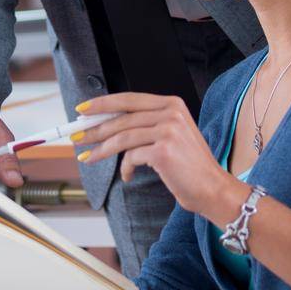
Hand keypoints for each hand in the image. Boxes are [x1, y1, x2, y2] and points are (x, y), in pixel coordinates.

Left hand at [75, 93, 236, 221]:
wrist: (214, 190)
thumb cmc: (190, 168)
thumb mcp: (171, 136)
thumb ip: (146, 126)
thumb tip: (108, 125)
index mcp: (172, 104)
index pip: (129, 99)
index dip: (103, 103)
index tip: (83, 110)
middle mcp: (170, 112)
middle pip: (121, 117)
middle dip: (94, 127)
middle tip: (76, 136)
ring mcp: (168, 130)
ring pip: (122, 136)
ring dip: (101, 149)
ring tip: (89, 158)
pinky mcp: (163, 150)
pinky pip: (131, 156)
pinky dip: (125, 168)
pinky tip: (127, 176)